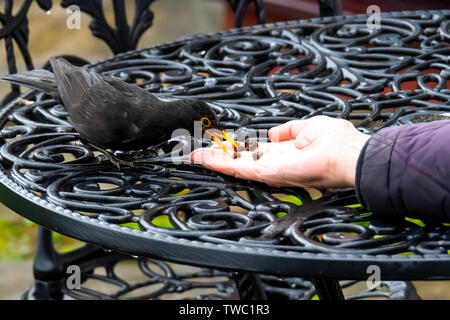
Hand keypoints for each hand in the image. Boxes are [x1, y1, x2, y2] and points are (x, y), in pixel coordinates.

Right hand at [190, 116, 369, 188]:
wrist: (348, 156)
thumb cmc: (337, 142)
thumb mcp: (309, 127)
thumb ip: (289, 130)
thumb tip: (274, 132)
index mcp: (284, 153)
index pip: (254, 152)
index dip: (238, 149)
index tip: (221, 144)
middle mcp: (274, 163)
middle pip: (241, 161)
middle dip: (220, 157)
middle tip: (199, 153)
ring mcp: (270, 170)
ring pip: (236, 166)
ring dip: (214, 161)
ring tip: (196, 156)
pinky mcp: (267, 173)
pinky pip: (239, 168)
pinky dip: (220, 163)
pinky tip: (205, 158)